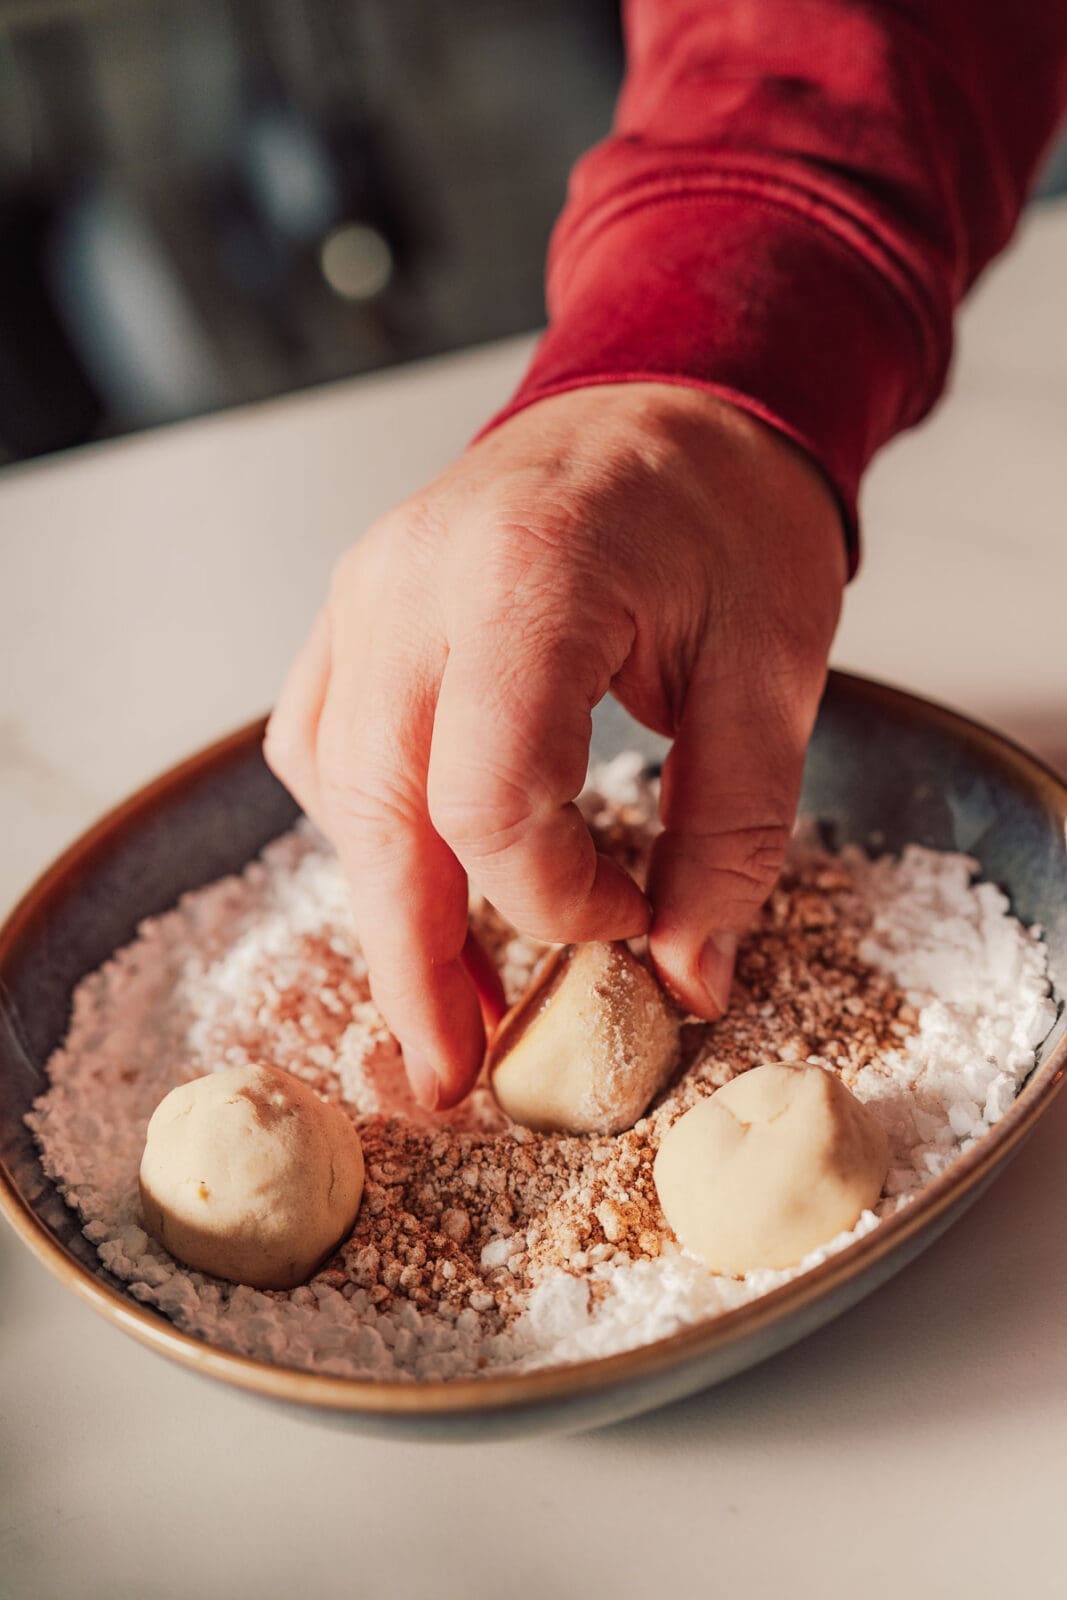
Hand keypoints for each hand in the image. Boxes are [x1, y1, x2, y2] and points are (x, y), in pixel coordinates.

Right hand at [265, 384, 845, 1108]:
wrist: (665, 400)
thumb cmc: (727, 516)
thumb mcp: (774, 668)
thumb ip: (731, 830)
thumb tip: (688, 973)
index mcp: (524, 579)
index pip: (489, 803)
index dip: (555, 902)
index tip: (630, 925)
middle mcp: (409, 584)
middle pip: (380, 818)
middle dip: (415, 966)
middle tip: (449, 1077)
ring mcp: (362, 592)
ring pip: (336, 791)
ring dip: (391, 901)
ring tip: (452, 985)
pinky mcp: (351, 610)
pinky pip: (322, 744)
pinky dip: (368, 826)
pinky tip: (425, 863)